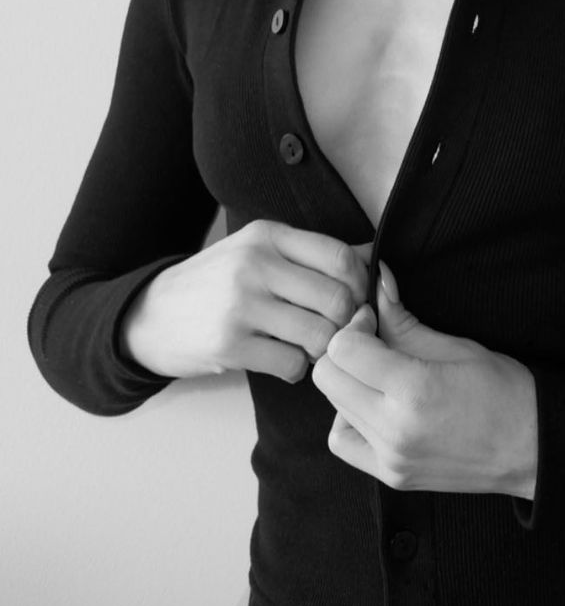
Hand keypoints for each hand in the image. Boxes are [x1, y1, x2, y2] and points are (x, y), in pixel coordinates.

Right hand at [119, 220, 372, 383]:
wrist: (151, 316)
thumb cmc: (217, 283)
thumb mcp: (258, 252)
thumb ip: (311, 254)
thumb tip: (372, 255)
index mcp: (267, 236)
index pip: (340, 257)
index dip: (362, 284)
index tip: (358, 300)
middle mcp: (255, 264)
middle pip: (338, 298)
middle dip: (348, 322)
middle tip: (338, 332)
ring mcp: (241, 305)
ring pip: (321, 334)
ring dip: (324, 350)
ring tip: (310, 347)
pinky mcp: (230, 345)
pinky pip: (293, 364)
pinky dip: (298, 369)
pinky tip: (283, 360)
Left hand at [311, 262, 537, 499]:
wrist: (530, 446)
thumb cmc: (502, 390)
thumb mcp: (453, 344)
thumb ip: (402, 319)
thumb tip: (377, 282)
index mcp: (413, 391)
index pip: (343, 349)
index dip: (354, 324)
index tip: (375, 318)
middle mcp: (394, 430)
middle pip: (328, 377)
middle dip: (344, 349)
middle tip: (373, 339)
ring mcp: (390, 459)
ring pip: (332, 407)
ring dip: (346, 381)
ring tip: (378, 371)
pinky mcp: (390, 476)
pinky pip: (343, 442)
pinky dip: (347, 418)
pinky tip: (373, 404)